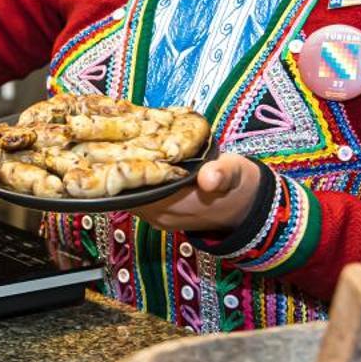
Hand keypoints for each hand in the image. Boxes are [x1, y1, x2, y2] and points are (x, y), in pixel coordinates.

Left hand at [130, 153, 263, 234]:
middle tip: (113, 142)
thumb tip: (208, 178)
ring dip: (125, 176)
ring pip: (129, 196)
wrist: (246, 206)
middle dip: (121, 170)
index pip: (137, 189)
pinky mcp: (158, 216)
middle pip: (127, 193)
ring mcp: (158, 219)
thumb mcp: (234, 171)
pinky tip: (134, 163)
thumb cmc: (237, 183)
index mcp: (177, 205)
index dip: (126, 169)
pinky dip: (133, 182)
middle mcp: (162, 216)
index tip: (117, 145)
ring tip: (120, 149)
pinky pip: (136, 198)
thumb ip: (221, 173)